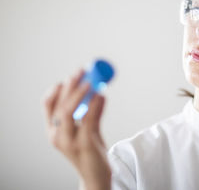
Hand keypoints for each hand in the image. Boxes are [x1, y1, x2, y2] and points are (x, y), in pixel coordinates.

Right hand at [43, 69, 110, 189]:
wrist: (96, 176)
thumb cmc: (91, 152)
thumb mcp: (90, 129)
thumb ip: (93, 113)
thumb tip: (100, 93)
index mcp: (54, 130)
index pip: (48, 105)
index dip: (57, 89)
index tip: (70, 76)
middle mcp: (56, 135)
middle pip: (59, 105)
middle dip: (70, 86)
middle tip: (81, 71)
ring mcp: (68, 141)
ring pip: (68, 112)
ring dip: (79, 94)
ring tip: (90, 81)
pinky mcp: (83, 145)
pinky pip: (87, 121)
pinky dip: (93, 106)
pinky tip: (100, 96)